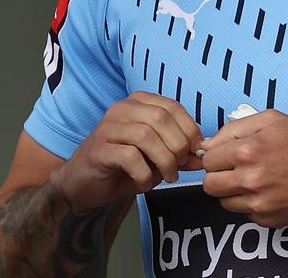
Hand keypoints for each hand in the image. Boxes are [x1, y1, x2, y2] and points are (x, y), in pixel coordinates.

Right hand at [50, 92, 203, 211]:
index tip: (196, 151)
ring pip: (146, 136)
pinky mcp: (98, 149)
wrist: (84, 183)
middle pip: (161, 118)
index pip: (172, 106)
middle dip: (178, 146)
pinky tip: (143, 182)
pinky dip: (144, 174)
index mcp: (138, 104)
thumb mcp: (157, 158)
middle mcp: (121, 110)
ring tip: (167, 177)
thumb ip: (180, 154)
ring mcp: (108, 128)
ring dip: (164, 161)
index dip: (190, 129)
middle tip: (179, 167)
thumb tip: (203, 155)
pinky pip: (130, 157)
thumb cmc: (122, 167)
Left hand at [200, 109, 287, 226]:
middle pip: (210, 184)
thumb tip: (208, 144)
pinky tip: (268, 191)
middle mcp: (251, 179)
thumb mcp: (274, 120)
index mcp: (249, 150)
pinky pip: (243, 212)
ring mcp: (259, 203)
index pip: (208, 159)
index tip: (227, 154)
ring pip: (223, 201)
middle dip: (219, 175)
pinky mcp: (267, 219)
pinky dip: (250, 203)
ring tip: (254, 179)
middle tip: (236, 168)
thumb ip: (235, 128)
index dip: (216, 155)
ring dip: (232, 191)